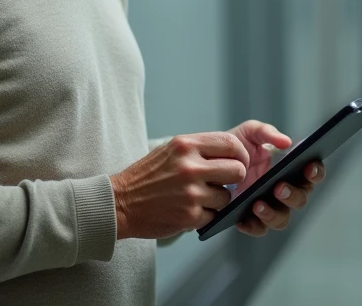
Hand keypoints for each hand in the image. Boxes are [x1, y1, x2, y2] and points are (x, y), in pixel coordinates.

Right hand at [110, 133, 247, 239]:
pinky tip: (188, 210)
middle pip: (237, 170)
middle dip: (234, 179)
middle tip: (223, 183)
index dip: (241, 154)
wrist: (120, 203)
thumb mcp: (171, 150)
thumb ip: (199, 149)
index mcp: (186, 145)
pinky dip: (205, 215)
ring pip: (226, 197)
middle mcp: (190, 167)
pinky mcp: (189, 216)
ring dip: (217, 200)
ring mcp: (191, 193)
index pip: (231, 144)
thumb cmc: (147, 176)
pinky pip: (213, 216)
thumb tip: (231, 153)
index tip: (239, 161)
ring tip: (197, 198)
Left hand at [227, 121, 326, 236]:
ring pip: (282, 219)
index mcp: (290, 169)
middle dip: (293, 195)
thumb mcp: (250, 133)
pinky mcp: (252, 218)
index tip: (308, 167)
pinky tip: (242, 218)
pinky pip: (259, 228)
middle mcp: (284, 190)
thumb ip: (267, 133)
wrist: (211, 163)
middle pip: (300, 199)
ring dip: (273, 214)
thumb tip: (287, 142)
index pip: (312, 173)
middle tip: (279, 187)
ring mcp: (270, 205)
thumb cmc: (237, 147)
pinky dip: (252, 225)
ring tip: (257, 204)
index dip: (315, 172)